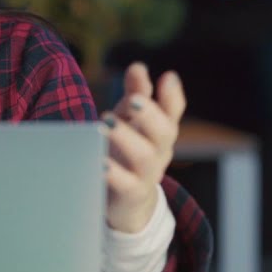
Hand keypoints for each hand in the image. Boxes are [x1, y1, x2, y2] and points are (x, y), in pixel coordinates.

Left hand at [102, 62, 186, 232]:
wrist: (130, 205)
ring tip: (105, 124)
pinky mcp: (131, 193)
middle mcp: (159, 151)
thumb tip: (138, 66)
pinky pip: (125, 184)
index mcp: (160, 131)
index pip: (173, 111)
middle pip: (165, 131)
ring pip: (144, 156)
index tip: (167, 77)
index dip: (173, 95)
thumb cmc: (127, 154)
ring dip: (126, 138)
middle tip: (132, 100)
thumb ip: (135, 95)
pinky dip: (112, 173)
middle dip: (150, 114)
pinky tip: (98, 161)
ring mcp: (147, 174)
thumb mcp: (131, 122)